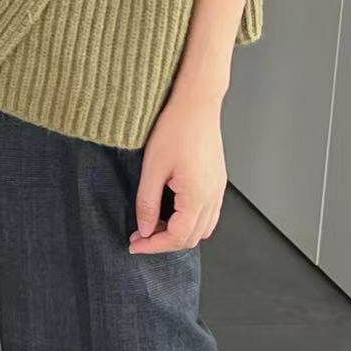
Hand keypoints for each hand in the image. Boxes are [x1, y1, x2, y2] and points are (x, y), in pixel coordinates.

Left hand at [130, 91, 227, 253]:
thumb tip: (145, 229)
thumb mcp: (153, 168)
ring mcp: (218, 190)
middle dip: (164, 242)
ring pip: (202, 228)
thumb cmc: (175, 129)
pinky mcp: (217, 181)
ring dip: (178, 233)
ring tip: (152, 225)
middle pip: (192, 238)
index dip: (153, 245)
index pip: (178, 237)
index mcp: (197, 197)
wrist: (196, 104)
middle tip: (139, 236)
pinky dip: (189, 222)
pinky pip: (208, 214)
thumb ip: (148, 202)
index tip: (133, 244)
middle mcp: (213, 197)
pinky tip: (170, 213)